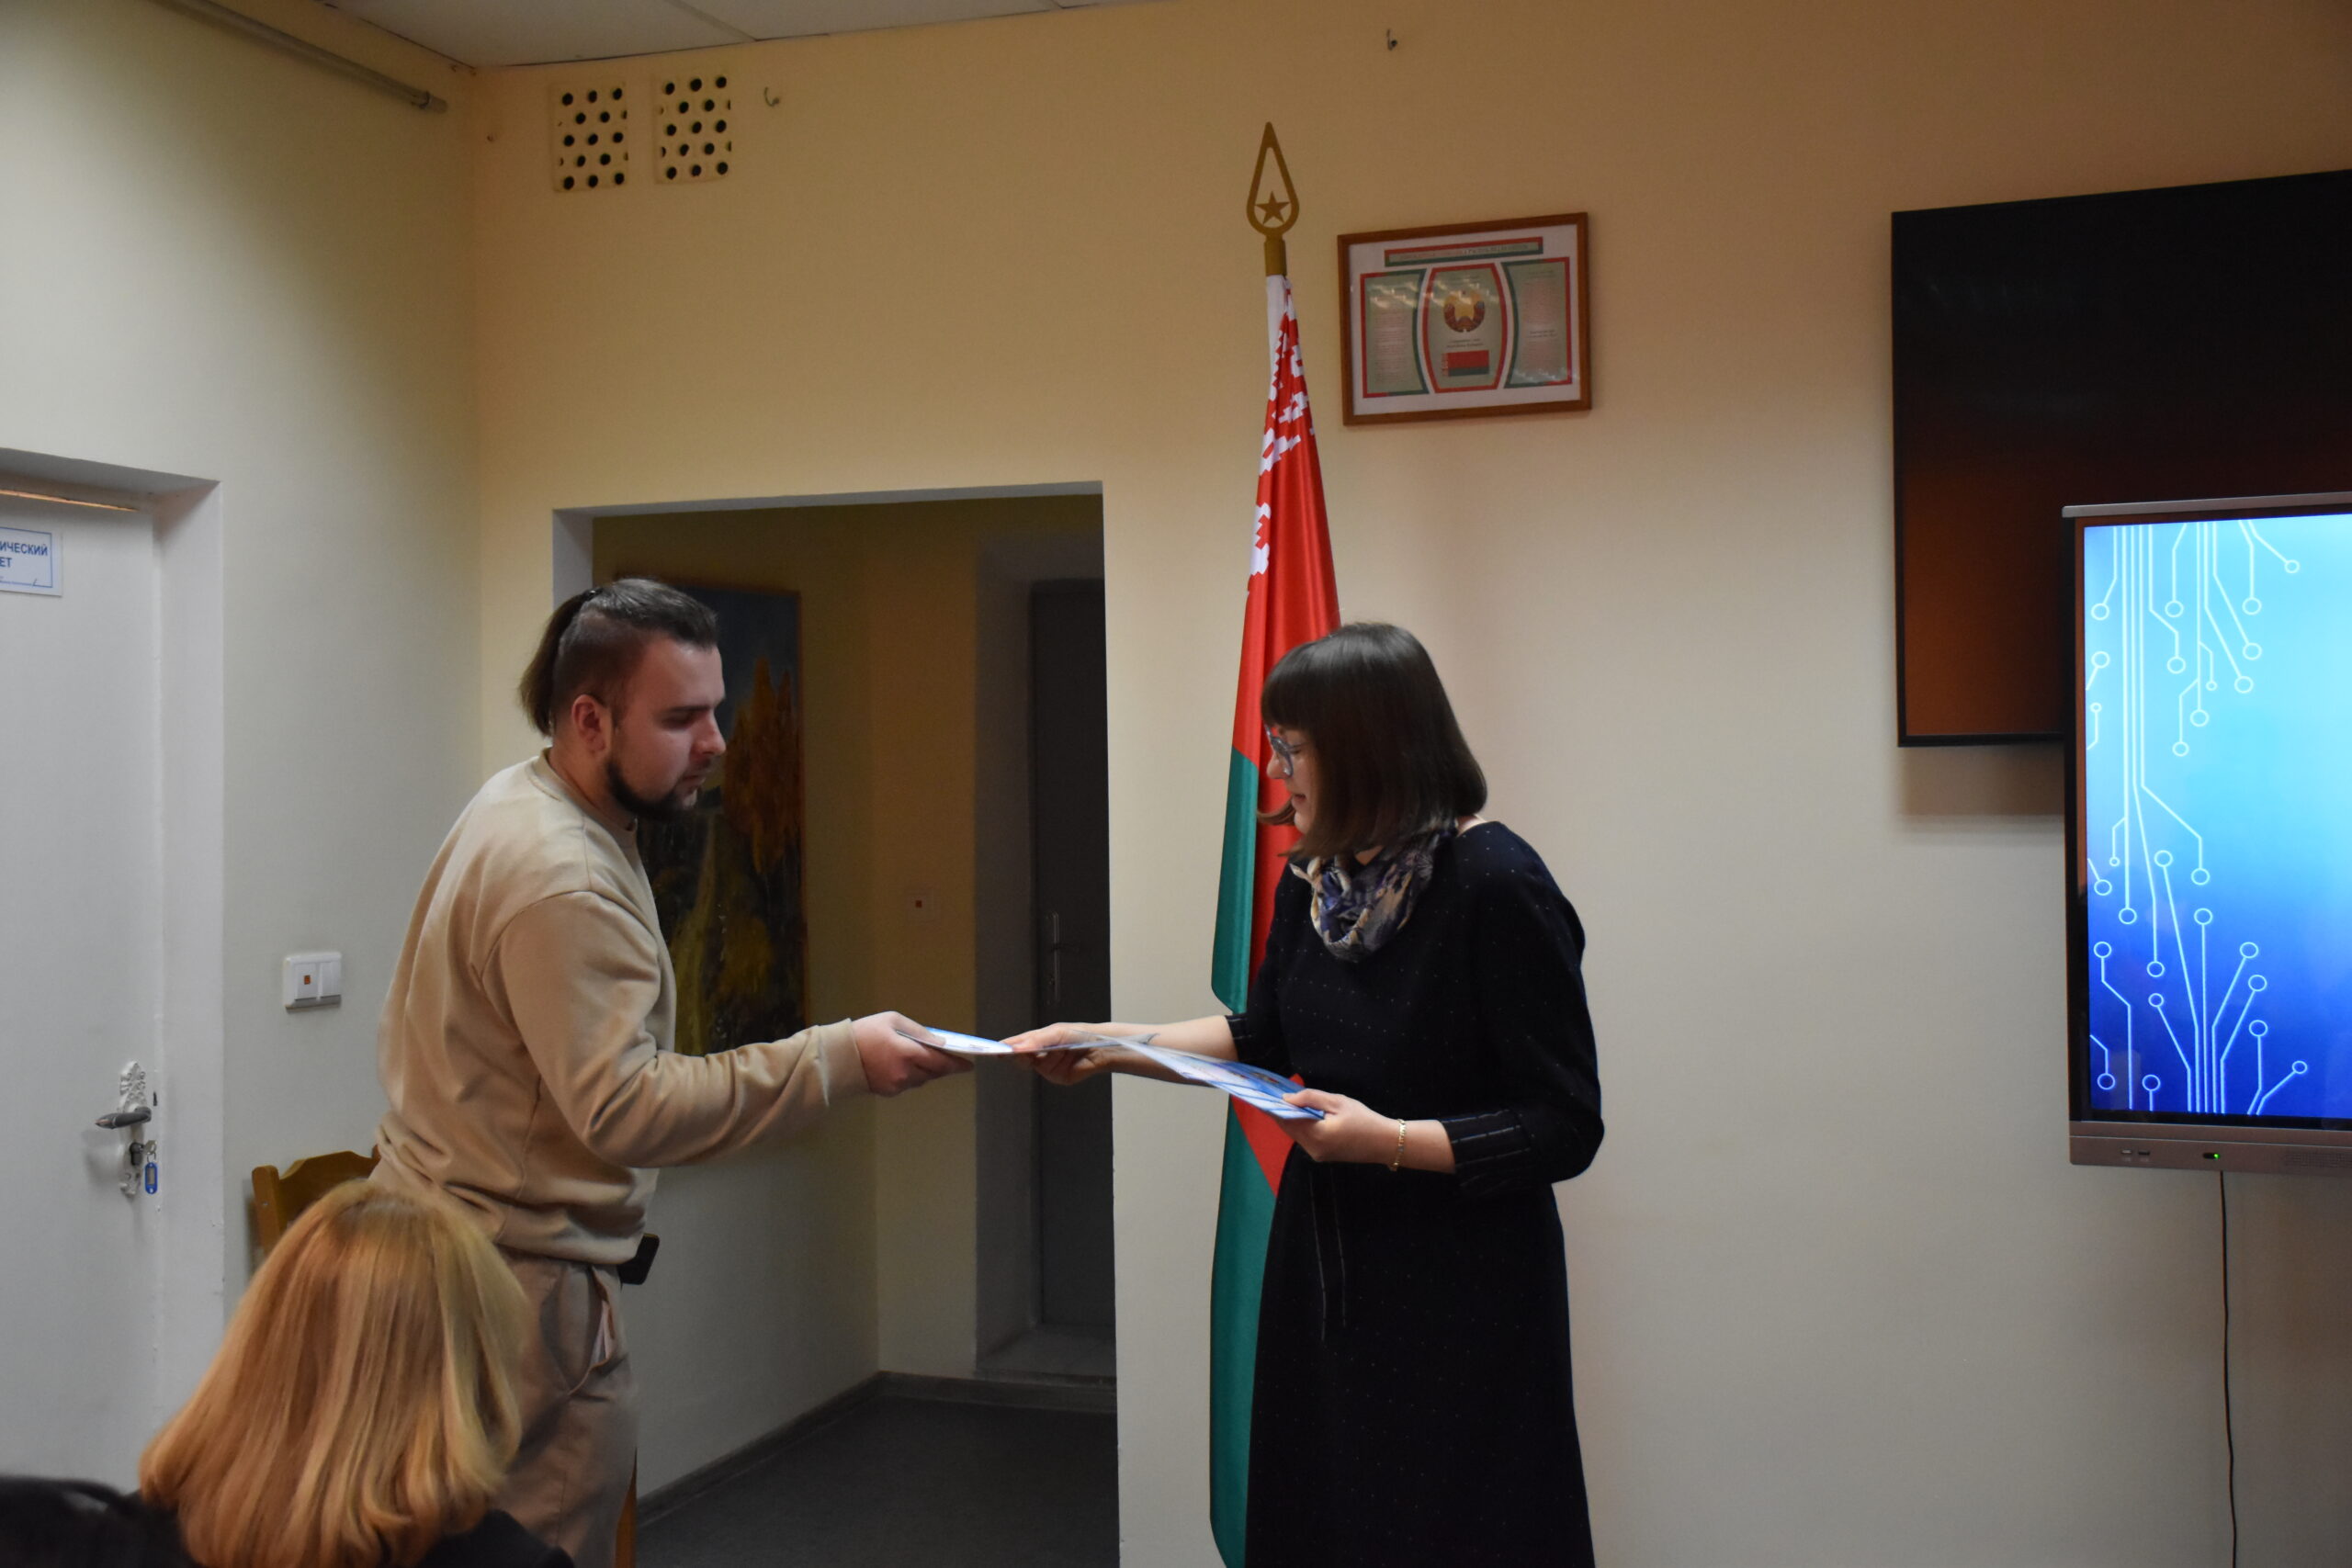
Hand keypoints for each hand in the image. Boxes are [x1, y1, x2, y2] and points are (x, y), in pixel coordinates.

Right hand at [853, 1012, 971, 1096]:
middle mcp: (905, 1073)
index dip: (957, 1065)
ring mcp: (897, 1085)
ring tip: (924, 1058)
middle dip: (943, 1067)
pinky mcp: (888, 1092)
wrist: (838, 1056)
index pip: (941, 1062)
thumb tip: (940, 1043)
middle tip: (949, 1059)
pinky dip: (912, 1076)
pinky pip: (908, 1084)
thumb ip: (919, 1032)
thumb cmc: (865, 1032)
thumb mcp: (893, 1021)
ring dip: (927, 1071)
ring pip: (922, 1080)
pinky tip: (906, 1066)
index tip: (969, 1065)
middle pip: (934, 1073)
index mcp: (908, 1053)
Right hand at [1004, 1021, 1131, 1086]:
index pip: (1017, 1044)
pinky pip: (1048, 1074)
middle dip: (1017, 1055)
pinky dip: (1053, 1065)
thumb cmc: (1078, 1034)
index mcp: (1037, 1040)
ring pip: (1034, 1066)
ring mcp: (1048, 1067)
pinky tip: (1062, 1057)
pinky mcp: (1057, 1077)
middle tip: (1010, 1053)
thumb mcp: (1055, 1033)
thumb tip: (1016, 1048)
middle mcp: (1040, 1054)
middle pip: (1021, 1058)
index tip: (994, 1049)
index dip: (1005, 1047)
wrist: (1100, 1048)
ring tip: (1051, 1049)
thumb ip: (1035, 1041)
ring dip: (1040, 1058)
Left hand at [1278, 1089, 1395, 1164]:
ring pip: (1297, 1135)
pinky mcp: (1323, 1156)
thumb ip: (1310, 1098)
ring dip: (1292, 1120)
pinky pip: (1306, 1139)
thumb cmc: (1364, 1119)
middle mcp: (1312, 1149)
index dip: (1274, 1107)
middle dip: (1282, 1113)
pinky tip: (1304, 1115)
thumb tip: (1287, 1098)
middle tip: (1274, 1096)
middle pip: (1289, 1129)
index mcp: (1316, 1135)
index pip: (1286, 1120)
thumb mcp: (1338, 1102)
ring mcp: (1317, 1155)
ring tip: (1289, 1102)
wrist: (1385, 1143)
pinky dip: (1302, 1127)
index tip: (1264, 1095)